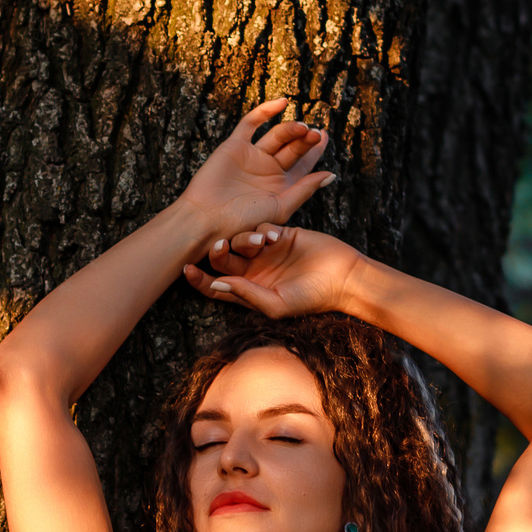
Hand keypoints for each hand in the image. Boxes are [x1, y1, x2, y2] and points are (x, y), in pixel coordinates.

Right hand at [176, 98, 335, 243]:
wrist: (207, 218)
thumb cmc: (243, 221)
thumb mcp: (281, 207)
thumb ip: (304, 190)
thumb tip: (331, 175)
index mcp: (282, 185)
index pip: (304, 163)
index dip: (316, 150)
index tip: (324, 137)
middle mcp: (269, 169)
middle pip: (293, 147)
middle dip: (305, 139)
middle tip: (315, 134)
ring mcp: (253, 156)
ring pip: (277, 136)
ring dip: (290, 129)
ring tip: (302, 128)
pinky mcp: (235, 146)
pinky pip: (251, 124)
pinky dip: (265, 111)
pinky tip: (283, 103)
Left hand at [182, 226, 362, 319]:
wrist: (343, 278)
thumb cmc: (311, 298)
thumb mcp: (276, 303)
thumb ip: (247, 294)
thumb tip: (216, 285)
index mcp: (248, 291)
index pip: (216, 286)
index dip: (200, 280)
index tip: (188, 270)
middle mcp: (253, 271)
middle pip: (223, 259)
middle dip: (218, 251)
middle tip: (221, 244)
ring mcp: (266, 252)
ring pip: (241, 240)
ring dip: (245, 239)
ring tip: (261, 243)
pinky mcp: (281, 235)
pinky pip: (262, 228)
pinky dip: (265, 230)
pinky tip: (277, 237)